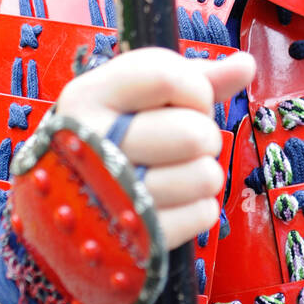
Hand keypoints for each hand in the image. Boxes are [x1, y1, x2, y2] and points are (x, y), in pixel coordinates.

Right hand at [56, 47, 255, 250]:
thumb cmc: (107, 140)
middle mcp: (90, 144)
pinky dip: (196, 208)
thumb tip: (245, 64)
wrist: (57, 214)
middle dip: (202, 136)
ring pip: (205, 175)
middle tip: (178, 144)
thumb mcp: (134, 98)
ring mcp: (109, 196)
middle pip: (194, 132)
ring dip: (201, 174)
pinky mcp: (132, 240)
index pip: (166, 76)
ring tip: (173, 172)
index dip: (194, 89)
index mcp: (87, 98)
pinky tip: (169, 204)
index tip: (183, 101)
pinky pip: (203, 213)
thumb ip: (193, 78)